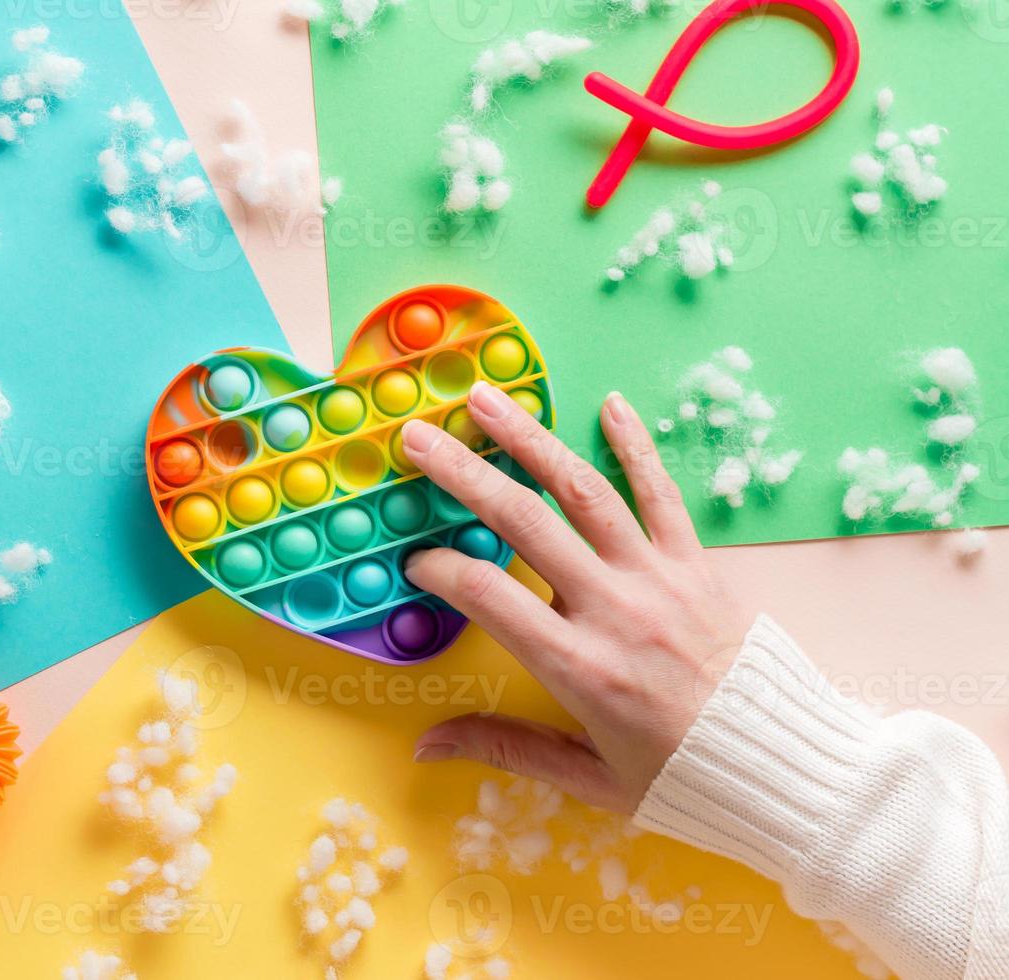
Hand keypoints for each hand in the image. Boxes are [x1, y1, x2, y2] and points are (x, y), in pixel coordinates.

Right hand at [401, 382, 753, 812]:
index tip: (417, 561)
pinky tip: (610, 404)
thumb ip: (504, 747)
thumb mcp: (587, 778)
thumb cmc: (683, 778)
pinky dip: (636, 445)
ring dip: (530, 440)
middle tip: (418, 438)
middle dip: (463, 473)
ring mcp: (658, 578)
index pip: (487, 594)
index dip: (440, 568)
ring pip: (584, 491)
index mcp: (578, 666)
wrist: (783, 765)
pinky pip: (662, 493)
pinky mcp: (696, 565)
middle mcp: (614, 609)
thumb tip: (425, 745)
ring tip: (487, 400)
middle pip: (524, 522)